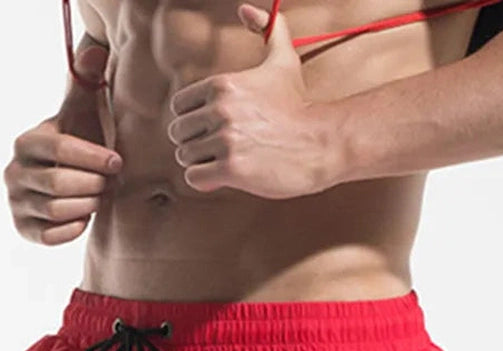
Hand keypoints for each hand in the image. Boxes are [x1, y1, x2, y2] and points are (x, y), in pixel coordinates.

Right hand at [4, 45, 121, 245]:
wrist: (67, 179)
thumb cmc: (79, 141)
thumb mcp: (81, 112)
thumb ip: (85, 83)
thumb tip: (95, 51)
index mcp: (26, 142)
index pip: (60, 149)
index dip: (93, 157)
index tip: (117, 162)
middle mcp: (13, 172)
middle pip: (60, 184)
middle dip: (93, 185)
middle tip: (109, 183)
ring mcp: (15, 201)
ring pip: (57, 210)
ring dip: (87, 206)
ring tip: (99, 197)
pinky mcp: (22, 228)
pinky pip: (51, 235)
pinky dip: (74, 227)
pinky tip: (86, 217)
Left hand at [167, 3, 335, 198]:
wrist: (323, 142)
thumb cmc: (299, 105)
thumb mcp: (284, 61)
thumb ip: (269, 30)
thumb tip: (246, 8)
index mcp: (222, 85)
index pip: (179, 107)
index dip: (195, 120)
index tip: (217, 126)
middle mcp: (220, 110)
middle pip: (179, 133)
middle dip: (197, 143)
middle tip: (224, 147)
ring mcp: (225, 140)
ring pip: (185, 157)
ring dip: (202, 163)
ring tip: (229, 160)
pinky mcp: (231, 168)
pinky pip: (194, 178)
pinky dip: (206, 180)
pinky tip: (226, 175)